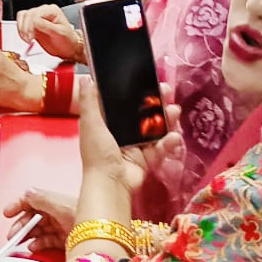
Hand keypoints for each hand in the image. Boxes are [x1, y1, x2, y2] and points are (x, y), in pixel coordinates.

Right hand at [4, 189, 76, 253]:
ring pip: (38, 231)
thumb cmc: (83, 215)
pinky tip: (32, 247)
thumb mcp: (58, 204)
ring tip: (19, 242)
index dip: (18, 206)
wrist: (101, 235)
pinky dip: (38, 245)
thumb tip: (26, 193)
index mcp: (54, 201)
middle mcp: (57, 213)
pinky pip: (47, 242)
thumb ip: (40, 198)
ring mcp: (60, 227)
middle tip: (12, 235)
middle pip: (33, 218)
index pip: (31, 200)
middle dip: (20, 226)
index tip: (7, 213)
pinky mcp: (65, 240)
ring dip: (28, 236)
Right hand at [17, 4, 83, 61]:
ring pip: (22, 17)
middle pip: (27, 14)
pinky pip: (22, 22)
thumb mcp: (60, 33)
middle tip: (28, 40)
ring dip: (21, 29)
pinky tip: (25, 37)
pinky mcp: (33, 24)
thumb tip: (34, 23)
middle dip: (25, 28)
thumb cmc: (68, 41)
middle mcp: (44, 11)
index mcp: (52, 10)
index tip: (31, 37)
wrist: (68, 48)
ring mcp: (38, 17)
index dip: (31, 25)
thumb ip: (47, 26)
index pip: (35, 14)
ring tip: (27, 39)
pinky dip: (21, 30)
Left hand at [76, 79, 181, 196]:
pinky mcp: (149, 157)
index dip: (136, 90)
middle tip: (167, 91)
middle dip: (157, 101)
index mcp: (108, 122)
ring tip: (175, 111)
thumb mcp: (90, 124)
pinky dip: (170, 141)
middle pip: (144, 111)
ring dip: (167, 117)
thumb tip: (86, 77)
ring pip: (156, 126)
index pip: (124, 101)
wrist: (111, 184)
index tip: (148, 79)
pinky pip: (162, 146)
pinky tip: (174, 136)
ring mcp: (138, 144)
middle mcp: (123, 131)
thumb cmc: (98, 154)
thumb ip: (89, 101)